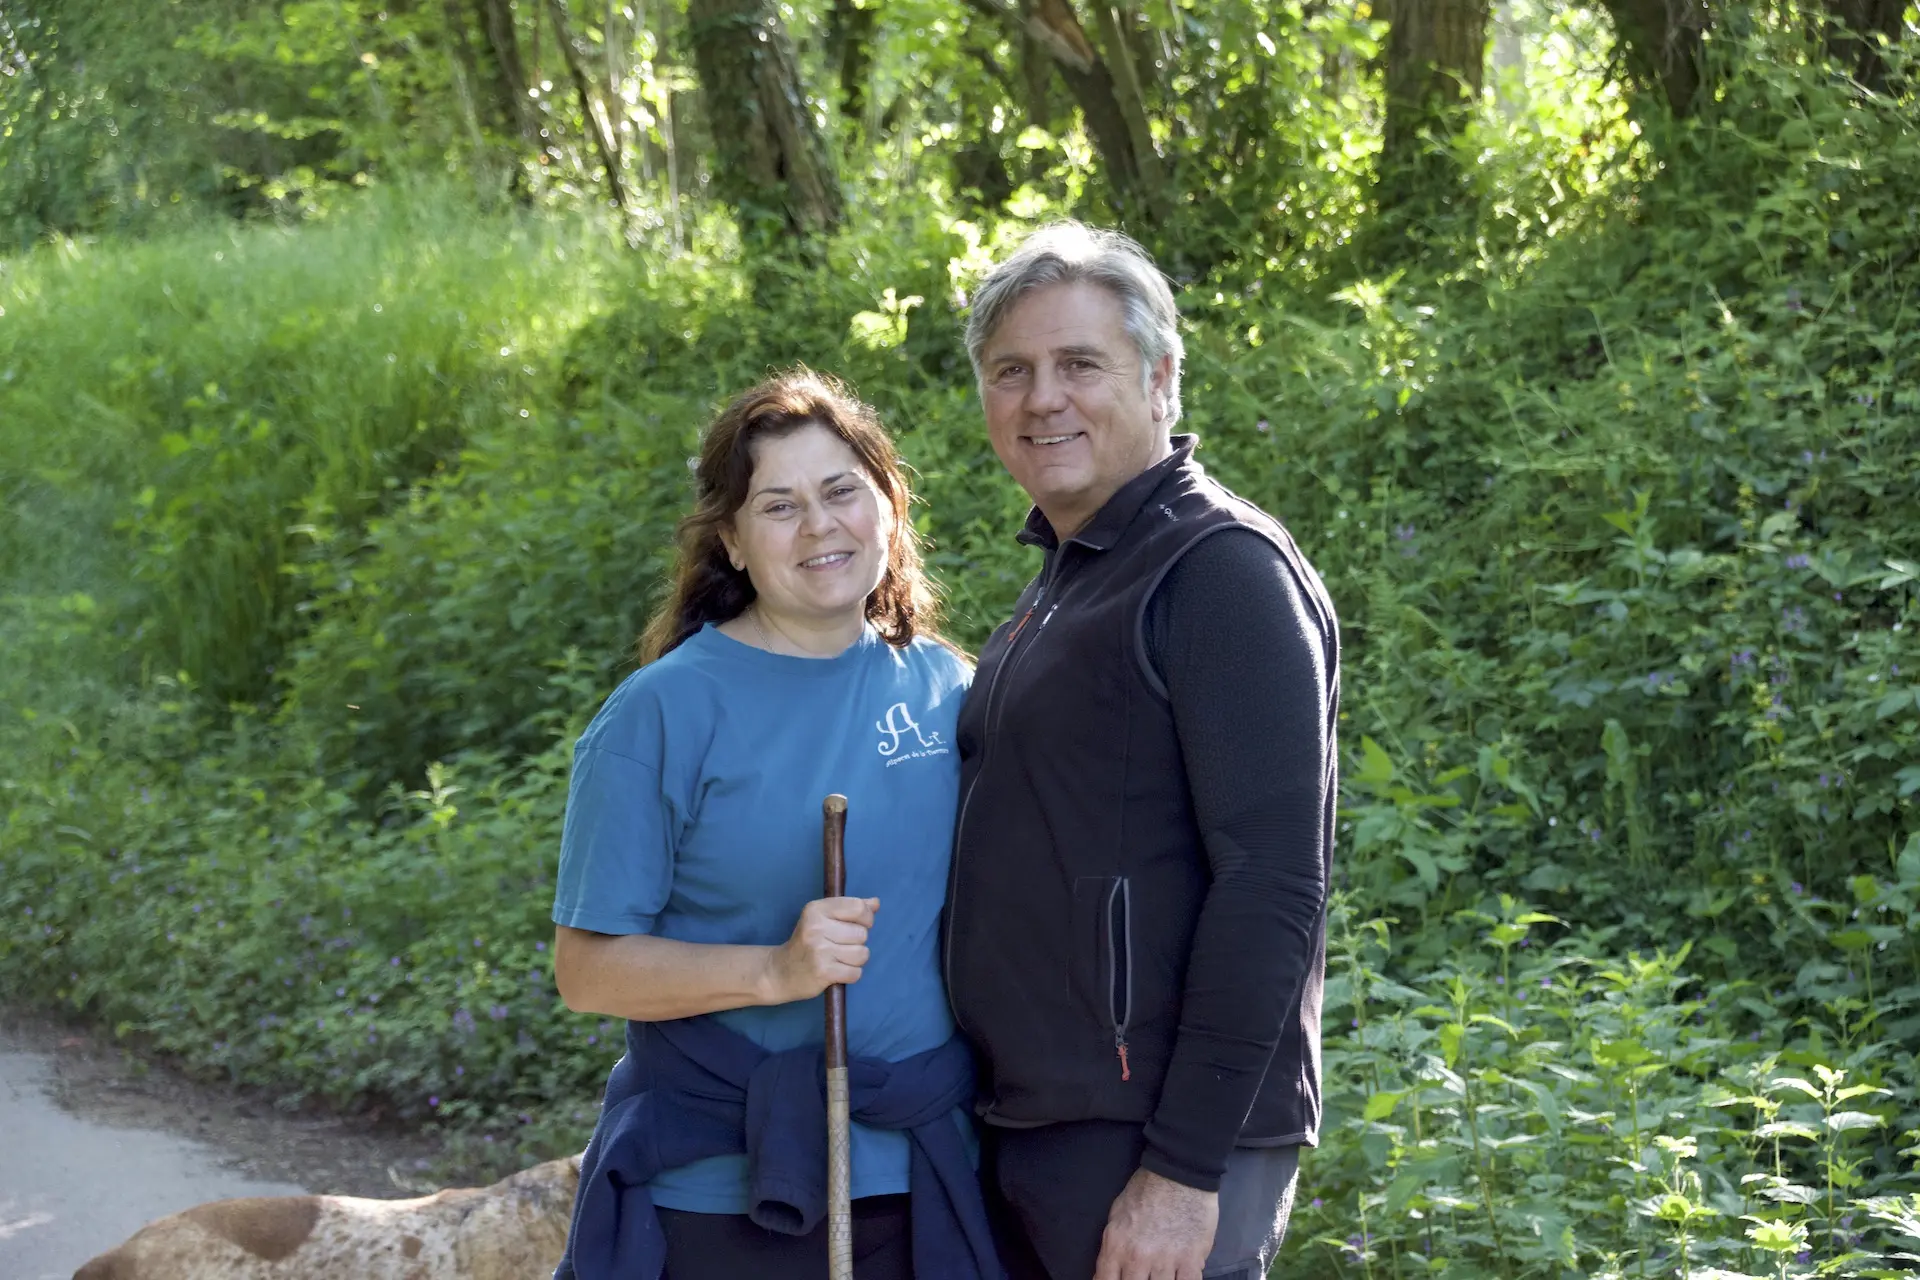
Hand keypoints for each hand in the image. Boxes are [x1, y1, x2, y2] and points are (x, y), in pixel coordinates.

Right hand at [764, 896, 878, 1003]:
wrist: (780, 971)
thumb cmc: (807, 942)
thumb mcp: (823, 918)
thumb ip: (851, 908)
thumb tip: (875, 903)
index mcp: (816, 909)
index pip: (858, 907)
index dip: (866, 918)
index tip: (858, 925)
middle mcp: (817, 927)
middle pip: (862, 934)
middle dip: (857, 943)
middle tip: (839, 946)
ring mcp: (819, 950)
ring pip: (862, 954)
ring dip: (855, 960)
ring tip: (838, 959)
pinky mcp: (823, 972)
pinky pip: (856, 973)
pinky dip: (850, 974)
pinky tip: (837, 971)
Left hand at [1092, 1167, 1218, 1279]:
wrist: (1179, 1172)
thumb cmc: (1145, 1190)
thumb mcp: (1116, 1215)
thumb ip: (1111, 1248)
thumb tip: (1105, 1275)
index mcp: (1116, 1245)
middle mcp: (1138, 1258)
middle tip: (1145, 1275)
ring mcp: (1166, 1261)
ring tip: (1160, 1274)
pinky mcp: (1191, 1260)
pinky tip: (1179, 1276)